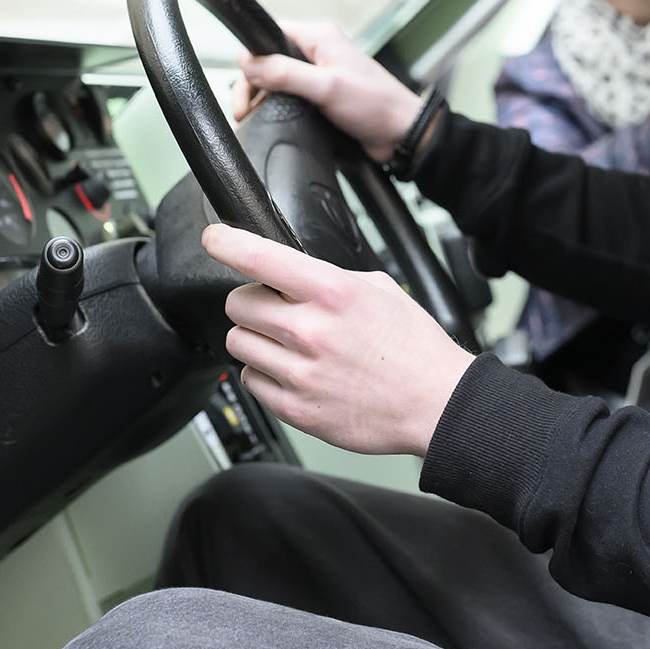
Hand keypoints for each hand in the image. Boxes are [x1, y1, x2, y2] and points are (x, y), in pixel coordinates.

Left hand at [203, 223, 475, 456]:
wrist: (435, 403)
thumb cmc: (414, 347)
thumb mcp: (378, 289)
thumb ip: (329, 279)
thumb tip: (292, 274)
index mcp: (332, 293)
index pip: (260, 258)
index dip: (226, 243)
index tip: (214, 239)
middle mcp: (310, 331)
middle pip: (238, 304)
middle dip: (252, 302)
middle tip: (274, 309)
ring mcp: (300, 373)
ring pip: (238, 344)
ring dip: (256, 340)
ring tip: (288, 345)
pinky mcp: (296, 409)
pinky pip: (251, 382)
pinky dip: (265, 375)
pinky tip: (294, 372)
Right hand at [231, 22, 422, 162]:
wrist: (401, 134)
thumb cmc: (375, 104)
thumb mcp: (326, 87)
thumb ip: (285, 73)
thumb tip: (248, 62)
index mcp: (319, 37)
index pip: (270, 33)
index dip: (252, 56)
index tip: (243, 84)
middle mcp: (318, 51)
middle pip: (269, 59)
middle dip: (252, 83)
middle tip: (242, 110)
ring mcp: (319, 74)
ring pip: (277, 79)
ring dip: (262, 97)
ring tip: (250, 117)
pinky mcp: (322, 95)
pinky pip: (290, 95)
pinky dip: (276, 106)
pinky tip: (267, 119)